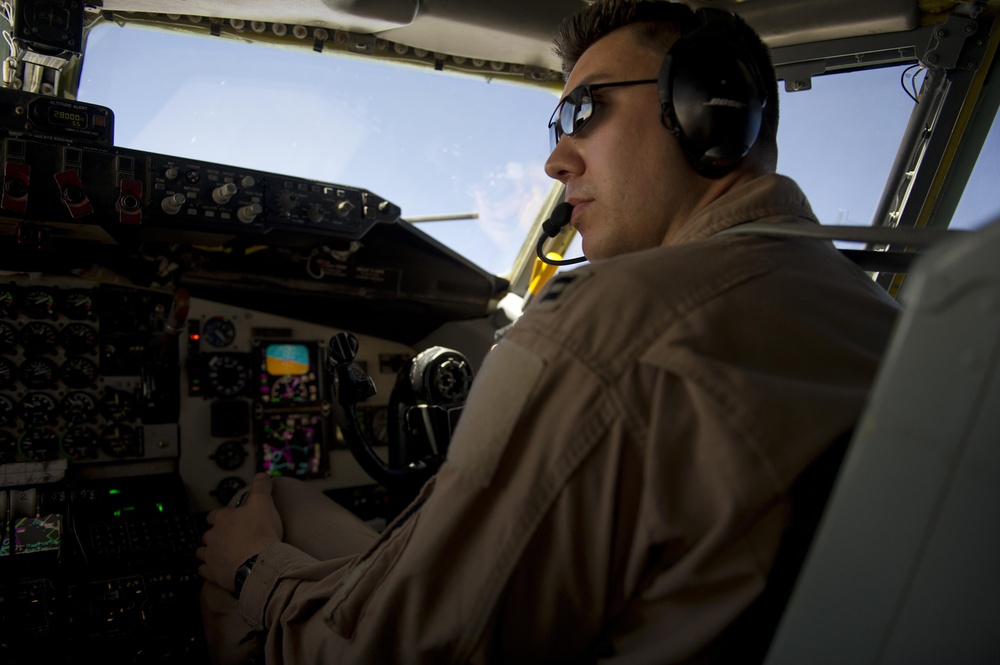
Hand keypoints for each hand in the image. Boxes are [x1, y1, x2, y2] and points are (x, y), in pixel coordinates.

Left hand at [196, 472, 283, 591]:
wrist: (259, 562)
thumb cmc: (261, 532)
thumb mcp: (264, 503)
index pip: (214, 515)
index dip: (219, 517)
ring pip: (202, 553)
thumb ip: (261, 487)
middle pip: (207, 535)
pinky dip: (208, 570)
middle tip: (226, 539)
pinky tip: (214, 570)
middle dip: (214, 536)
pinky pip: (203, 571)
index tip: (224, 519)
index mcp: (223, 519)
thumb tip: (261, 474)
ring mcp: (211, 556)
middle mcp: (213, 536)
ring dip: (208, 552)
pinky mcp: (212, 573)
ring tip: (218, 555)